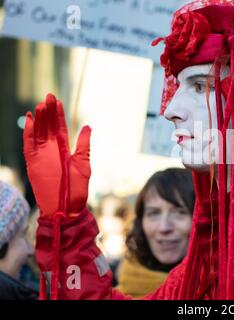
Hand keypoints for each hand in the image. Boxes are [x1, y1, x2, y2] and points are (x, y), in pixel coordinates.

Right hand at [23, 93, 90, 217]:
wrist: (66, 208)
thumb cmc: (77, 189)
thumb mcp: (83, 164)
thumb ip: (84, 145)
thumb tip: (88, 126)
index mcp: (65, 149)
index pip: (60, 127)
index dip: (59, 114)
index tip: (57, 101)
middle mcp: (52, 150)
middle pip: (48, 126)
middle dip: (48, 112)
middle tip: (48, 96)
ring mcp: (41, 155)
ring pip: (38, 132)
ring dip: (39, 119)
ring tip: (40, 105)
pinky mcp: (33, 162)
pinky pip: (29, 145)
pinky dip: (28, 133)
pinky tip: (30, 120)